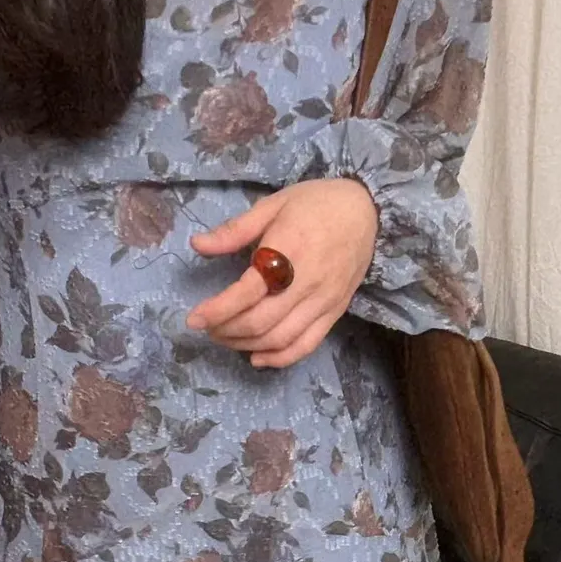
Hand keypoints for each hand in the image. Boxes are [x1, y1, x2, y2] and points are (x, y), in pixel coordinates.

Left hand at [186, 177, 377, 367]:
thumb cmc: (315, 203)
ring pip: (281, 338)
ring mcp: (324, 301)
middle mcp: (307, 281)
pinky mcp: (335, 312)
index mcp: (288, 249)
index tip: (194, 318)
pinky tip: (257, 358)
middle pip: (261, 321)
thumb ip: (235, 230)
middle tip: (207, 327)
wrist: (366, 210)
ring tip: (225, 338)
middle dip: (227, 330)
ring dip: (247, 345)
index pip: (249, 291)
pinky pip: (307, 345)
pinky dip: (280, 358)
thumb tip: (196, 246)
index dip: (218, 309)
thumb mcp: (273, 204)